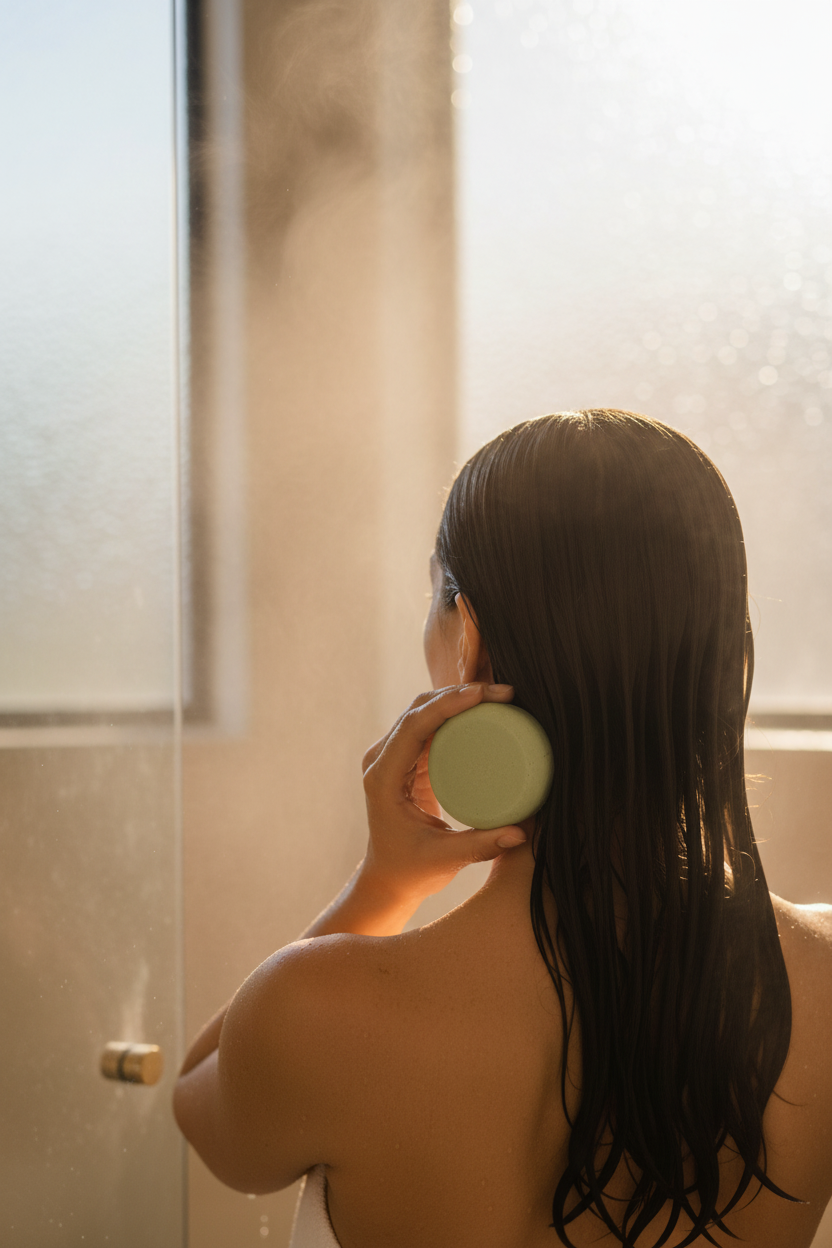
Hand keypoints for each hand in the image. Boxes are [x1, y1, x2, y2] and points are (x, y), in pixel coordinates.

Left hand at [359, 683, 527, 904]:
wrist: (389, 878)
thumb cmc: (410, 870)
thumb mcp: (445, 859)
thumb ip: (482, 845)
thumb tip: (520, 833)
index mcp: (383, 778)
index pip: (412, 727)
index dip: (446, 704)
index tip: (481, 694)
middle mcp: (383, 760)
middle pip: (419, 710)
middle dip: (459, 694)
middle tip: (502, 693)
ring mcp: (393, 757)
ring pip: (423, 711)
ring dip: (457, 697)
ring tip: (498, 695)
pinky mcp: (408, 760)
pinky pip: (429, 724)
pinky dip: (455, 712)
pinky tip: (483, 708)